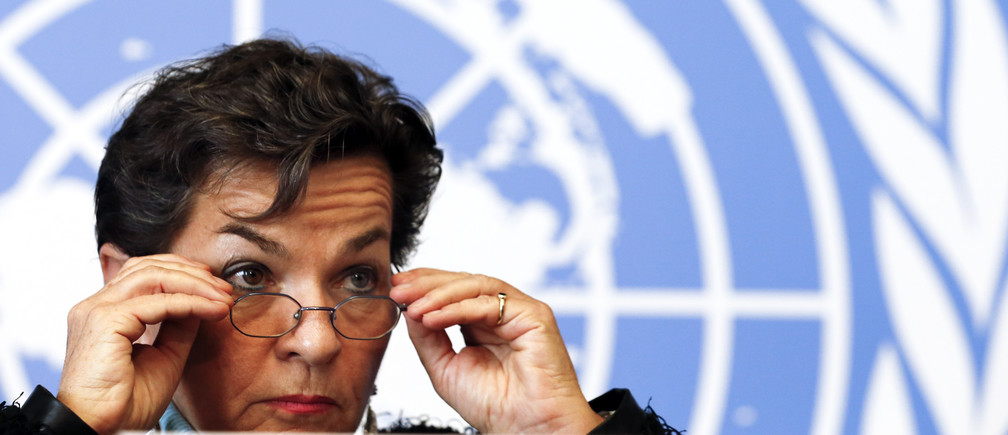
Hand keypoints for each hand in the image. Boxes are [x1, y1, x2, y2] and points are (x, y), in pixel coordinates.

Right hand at [57, 253, 232, 433]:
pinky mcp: (105, 321)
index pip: (143, 273)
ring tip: (222, 297)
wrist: (103, 429)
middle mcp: (95, 305)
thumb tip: (203, 300)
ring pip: (153, 276)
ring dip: (195, 284)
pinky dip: (191, 302)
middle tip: (224, 289)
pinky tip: (213, 310)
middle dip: (192, 273)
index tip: (215, 288)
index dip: (182, 274)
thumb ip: (180, 324)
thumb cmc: (127, 401)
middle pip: (148, 267)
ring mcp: (97, 310)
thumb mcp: (165, 355)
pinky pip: (158, 302)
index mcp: (104, 312)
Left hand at [390, 268, 602, 433]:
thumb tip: (409, 308)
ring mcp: (520, 311)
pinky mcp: (534, 315)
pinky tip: (433, 318)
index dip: (425, 285)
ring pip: (476, 286)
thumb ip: (428, 338)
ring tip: (413, 305)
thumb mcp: (446, 368)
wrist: (528, 428)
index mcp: (484, 323)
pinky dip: (457, 308)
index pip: (453, 292)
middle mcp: (503, 313)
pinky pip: (490, 303)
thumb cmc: (497, 406)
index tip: (396, 287)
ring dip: (439, 293)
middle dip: (427, 284)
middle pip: (464, 283)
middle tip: (399, 289)